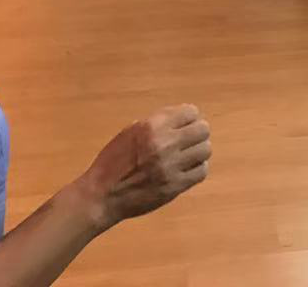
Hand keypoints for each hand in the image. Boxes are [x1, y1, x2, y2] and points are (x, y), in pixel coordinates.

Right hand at [76, 104, 211, 231]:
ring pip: (205, 150)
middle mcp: (165, 143)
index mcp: (152, 126)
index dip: (190, 117)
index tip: (185, 124)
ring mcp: (172, 166)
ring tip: (187, 156)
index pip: (190, 112)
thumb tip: (181, 117)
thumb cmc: (113, 161)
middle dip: (197, 133)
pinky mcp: (176, 186)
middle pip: (203, 129)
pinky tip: (187, 169)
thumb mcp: (130, 132)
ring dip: (198, 151)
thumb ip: (156, 123)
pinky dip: (197, 168)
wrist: (102, 195)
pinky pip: (201, 171)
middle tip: (188, 140)